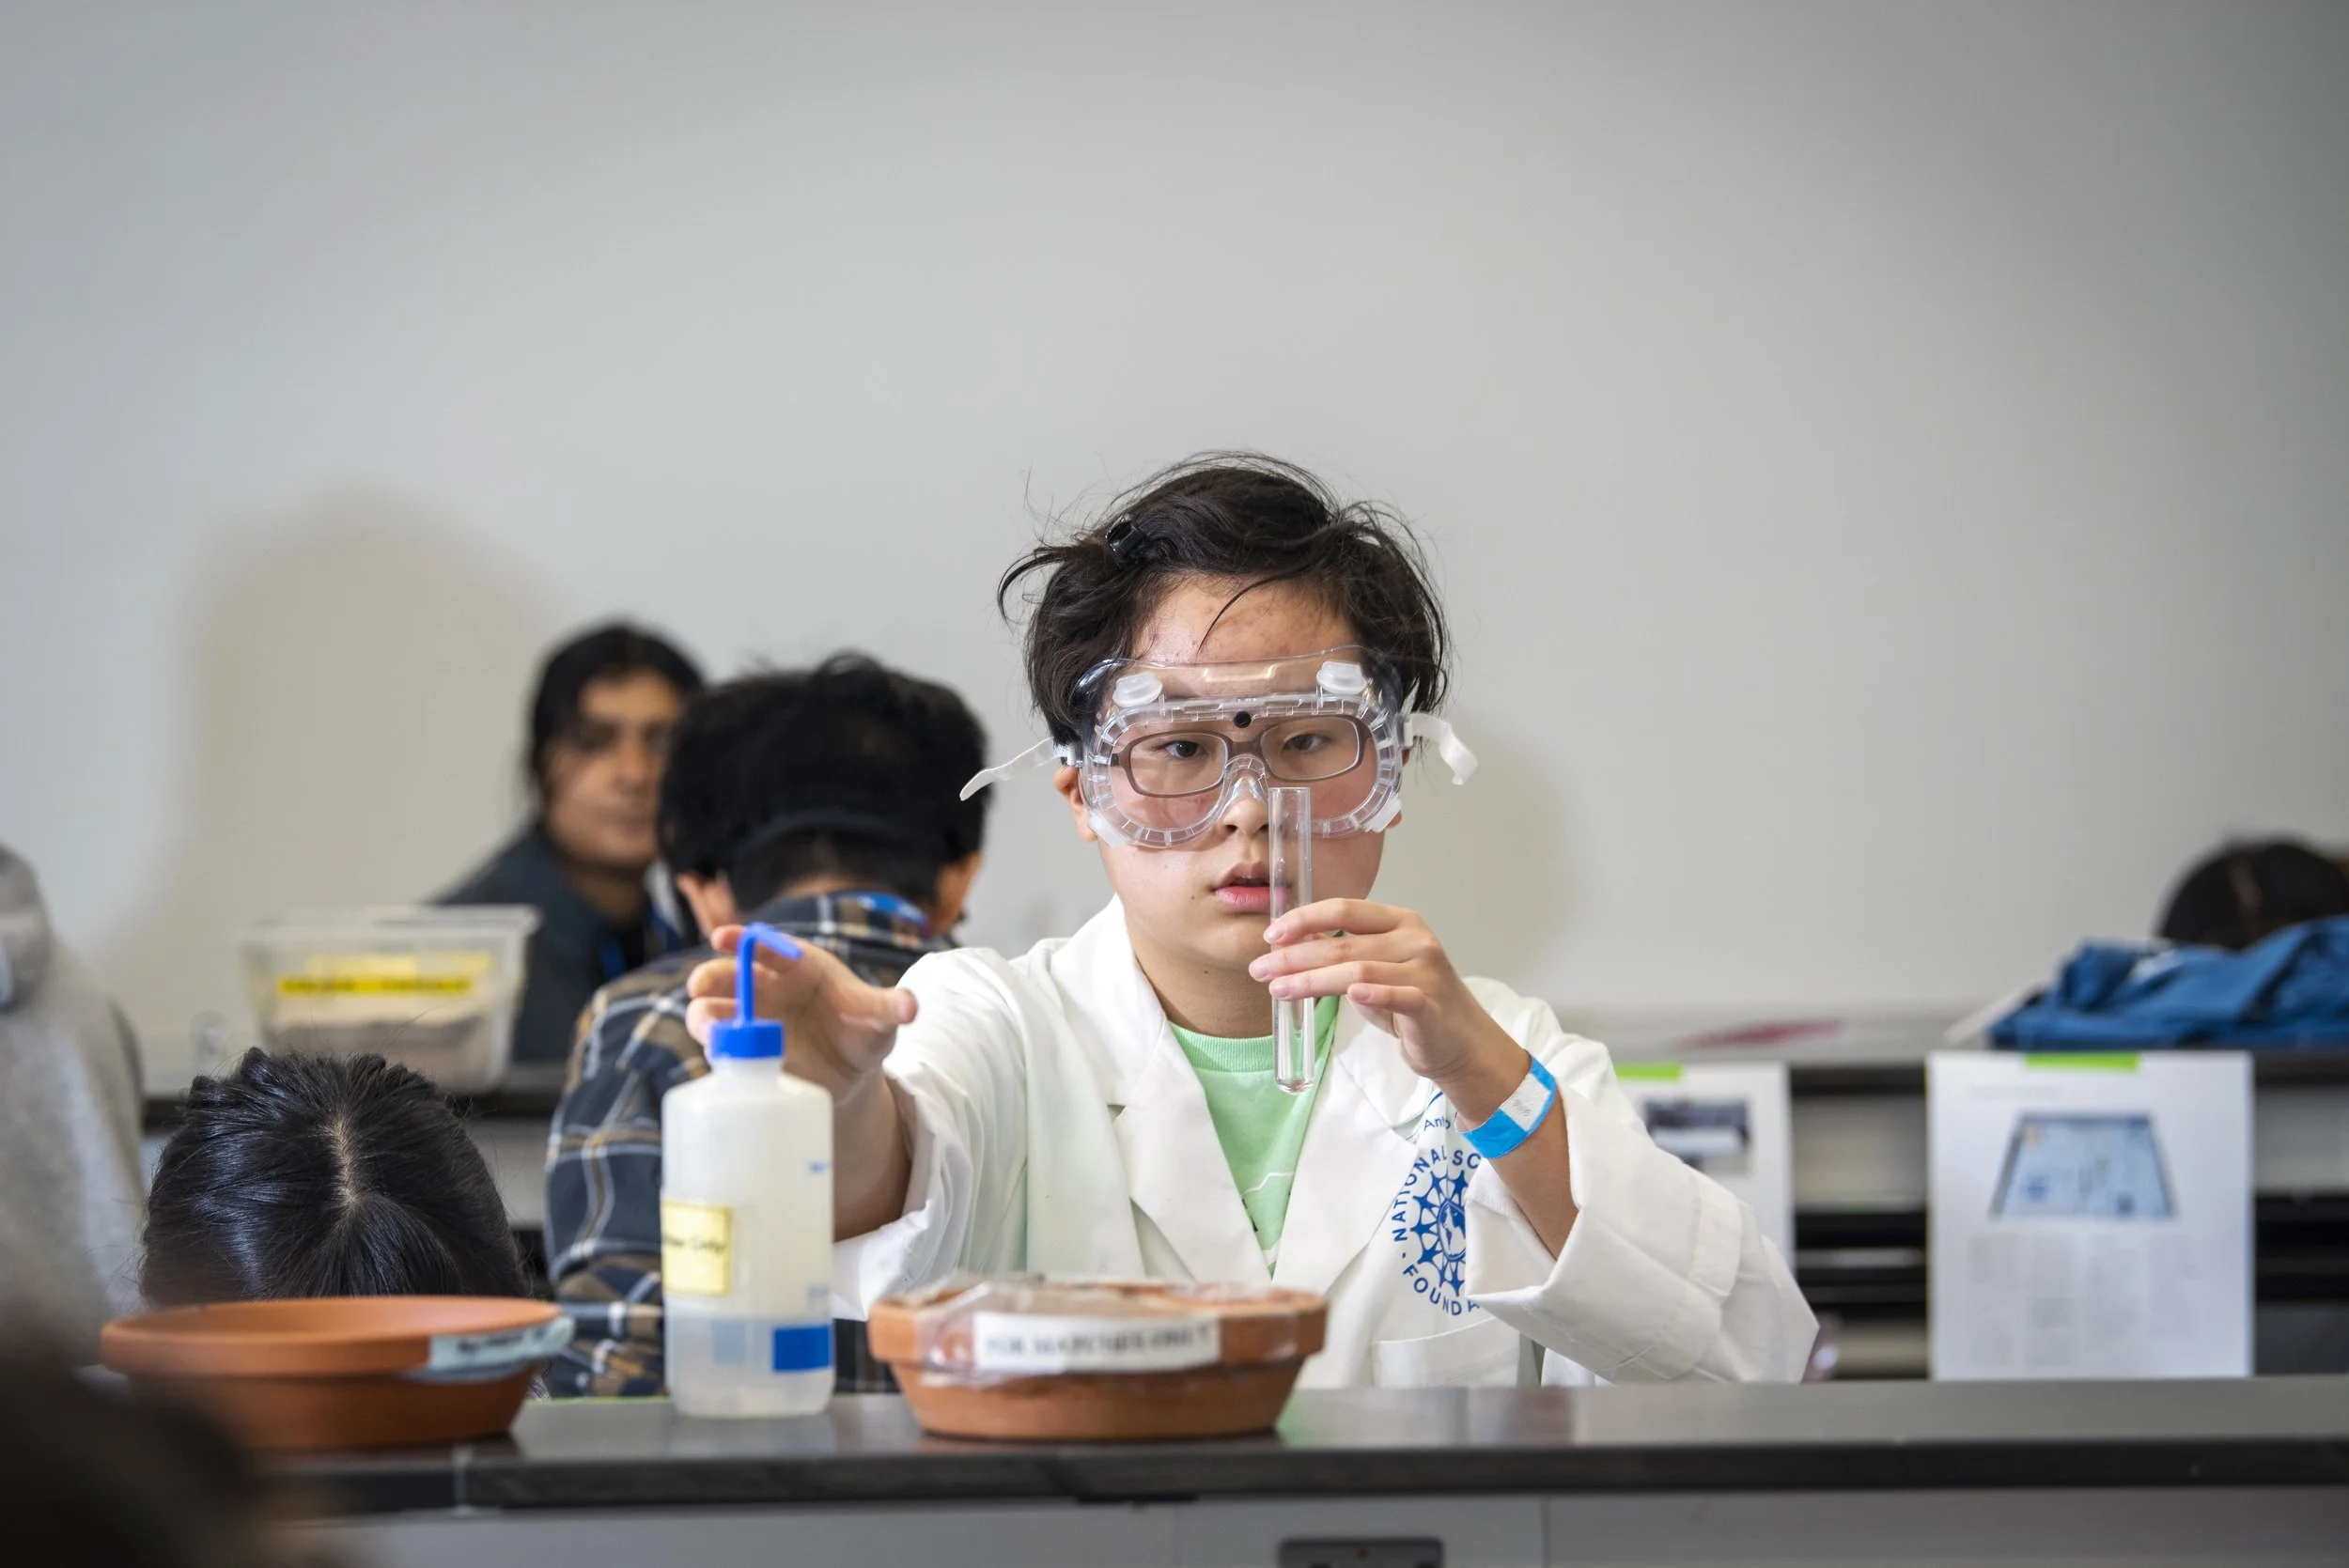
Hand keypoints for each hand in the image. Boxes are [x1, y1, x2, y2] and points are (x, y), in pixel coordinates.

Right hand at [685, 925, 916, 1107]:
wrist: (851, 1073)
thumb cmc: (863, 1031)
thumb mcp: (878, 1018)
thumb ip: (887, 1008)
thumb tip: (911, 1007)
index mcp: (797, 966)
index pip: (765, 946)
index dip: (742, 939)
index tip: (722, 937)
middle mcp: (766, 989)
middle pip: (729, 976)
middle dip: (712, 978)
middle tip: (700, 986)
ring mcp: (750, 1022)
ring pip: (713, 1012)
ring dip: (704, 1017)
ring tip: (707, 1028)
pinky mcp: (744, 1056)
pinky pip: (720, 1050)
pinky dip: (715, 1052)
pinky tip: (717, 1057)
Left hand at [1250, 899, 1525, 1111]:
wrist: (1459, 1040)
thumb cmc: (1413, 1001)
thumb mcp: (1376, 968)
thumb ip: (1342, 951)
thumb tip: (1290, 942)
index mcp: (1400, 921)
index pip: (1345, 908)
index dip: (1305, 919)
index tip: (1270, 935)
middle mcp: (1414, 939)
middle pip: (1344, 942)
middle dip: (1295, 956)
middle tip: (1260, 969)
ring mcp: (1425, 970)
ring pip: (1358, 970)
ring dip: (1312, 980)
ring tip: (1278, 989)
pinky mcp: (1430, 1004)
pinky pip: (1397, 996)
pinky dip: (1373, 995)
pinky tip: (1350, 995)